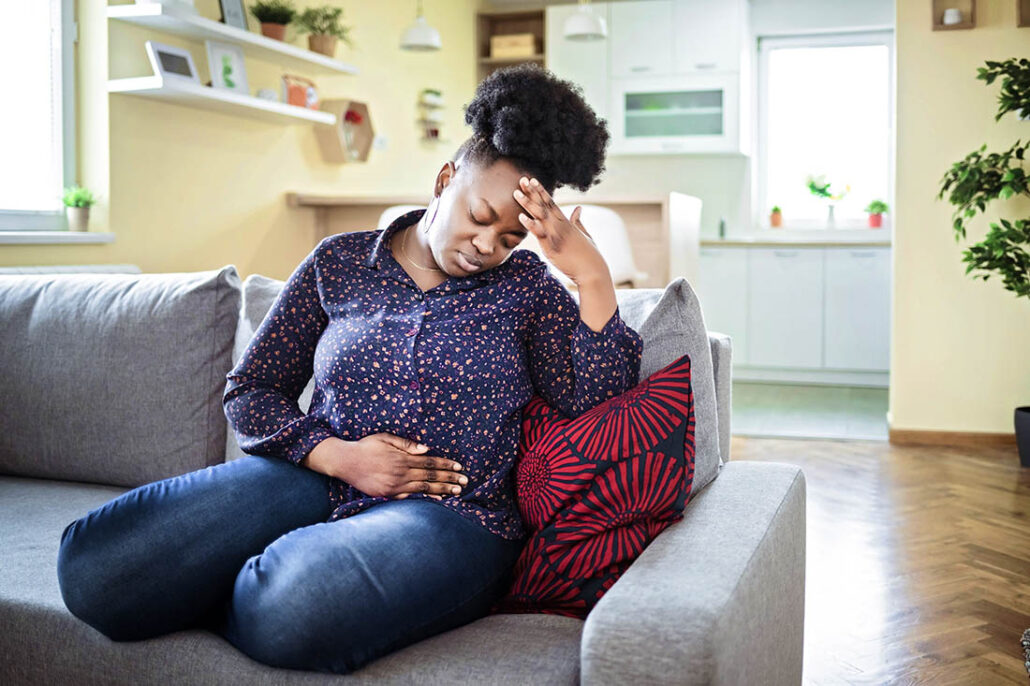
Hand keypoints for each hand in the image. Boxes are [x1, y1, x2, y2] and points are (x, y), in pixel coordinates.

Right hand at [329, 433, 466, 499]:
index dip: (446, 466)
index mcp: (402, 459)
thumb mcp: (385, 438)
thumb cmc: (366, 446)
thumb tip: (426, 449)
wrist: (344, 462)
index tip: (459, 468)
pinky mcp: (387, 495)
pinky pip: (410, 498)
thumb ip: (407, 444)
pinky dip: (424, 499)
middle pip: (430, 477)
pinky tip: (436, 499)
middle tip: (465, 482)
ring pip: (423, 489)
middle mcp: (400, 474)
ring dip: (441, 490)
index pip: (430, 463)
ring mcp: (394, 486)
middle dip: (449, 479)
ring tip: (456, 492)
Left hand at [513, 176, 608, 284]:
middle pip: (543, 205)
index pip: (551, 203)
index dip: (541, 191)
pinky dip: (531, 225)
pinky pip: (539, 234)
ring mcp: (556, 235)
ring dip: (527, 204)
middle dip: (532, 192)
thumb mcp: (584, 235)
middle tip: (521, 179)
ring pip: (539, 216)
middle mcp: (560, 226)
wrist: (592, 271)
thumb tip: (579, 208)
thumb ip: (578, 221)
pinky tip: (521, 217)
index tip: (532, 181)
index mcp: (567, 222)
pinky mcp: (552, 247)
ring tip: (516, 193)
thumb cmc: (590, 256)